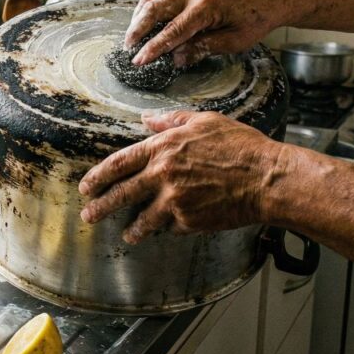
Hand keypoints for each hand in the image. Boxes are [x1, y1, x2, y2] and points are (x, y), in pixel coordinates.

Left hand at [78, 111, 284, 244]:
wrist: (267, 178)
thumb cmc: (241, 146)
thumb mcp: (204, 121)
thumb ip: (171, 120)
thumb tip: (146, 118)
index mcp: (163, 148)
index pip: (119, 163)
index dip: (98, 176)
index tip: (86, 186)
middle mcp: (163, 175)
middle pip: (121, 194)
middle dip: (101, 207)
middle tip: (89, 215)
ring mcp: (174, 201)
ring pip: (143, 219)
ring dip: (132, 229)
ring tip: (126, 235)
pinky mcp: (189, 222)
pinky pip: (173, 226)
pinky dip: (171, 227)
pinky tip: (172, 228)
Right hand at [126, 0, 290, 66]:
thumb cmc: (254, 20)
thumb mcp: (233, 42)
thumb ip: (202, 48)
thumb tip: (175, 58)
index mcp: (208, 7)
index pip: (173, 30)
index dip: (154, 47)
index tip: (140, 60)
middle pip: (155, 9)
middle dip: (138, 30)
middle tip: (128, 49)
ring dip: (139, 17)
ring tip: (132, 36)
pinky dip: (147, 6)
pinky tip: (142, 20)